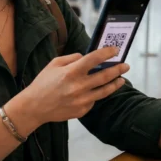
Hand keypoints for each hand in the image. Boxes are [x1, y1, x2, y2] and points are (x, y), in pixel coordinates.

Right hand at [9, 47, 127, 128]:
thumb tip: (86, 57)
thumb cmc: (43, 83)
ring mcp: (81, 100)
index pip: (94, 59)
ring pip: (105, 91)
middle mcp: (79, 86)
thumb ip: (72, 58)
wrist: (34, 107)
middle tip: (125, 66)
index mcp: (71, 72)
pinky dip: (96, 94)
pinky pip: (93, 100)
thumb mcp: (53, 64)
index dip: (107, 53)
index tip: (115, 50)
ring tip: (121, 79)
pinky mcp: (82, 110)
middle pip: (105, 76)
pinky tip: (95, 91)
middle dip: (118, 69)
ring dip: (115, 84)